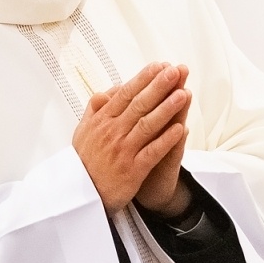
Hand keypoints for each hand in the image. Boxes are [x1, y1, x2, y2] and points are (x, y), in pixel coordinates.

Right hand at [73, 62, 188, 211]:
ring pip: (147, 125)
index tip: (159, 66)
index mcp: (101, 121)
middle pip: (139, 105)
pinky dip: (166, 140)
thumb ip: (95, 109)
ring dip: (167, 109)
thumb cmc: (83, 162)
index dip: (144, 79)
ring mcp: (122, 151)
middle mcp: (112, 133)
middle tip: (175, 71)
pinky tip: (180, 129)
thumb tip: (108, 90)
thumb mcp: (82, 131)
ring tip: (184, 94)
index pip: (125, 94)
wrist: (79, 196)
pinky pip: (151, 152)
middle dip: (159, 86)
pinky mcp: (132, 170)